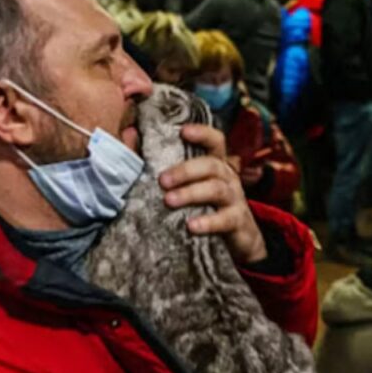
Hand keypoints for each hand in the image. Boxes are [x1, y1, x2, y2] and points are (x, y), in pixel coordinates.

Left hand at [159, 124, 266, 264]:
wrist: (239, 241)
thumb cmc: (207, 208)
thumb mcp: (192, 188)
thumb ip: (168, 171)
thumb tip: (132, 139)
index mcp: (216, 166)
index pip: (215, 142)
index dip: (203, 134)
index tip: (183, 131)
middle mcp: (228, 178)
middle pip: (212, 165)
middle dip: (185, 170)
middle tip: (162, 180)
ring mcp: (235, 199)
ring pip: (216, 189)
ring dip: (191, 193)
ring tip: (169, 201)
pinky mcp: (238, 222)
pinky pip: (225, 219)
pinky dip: (208, 222)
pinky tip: (191, 226)